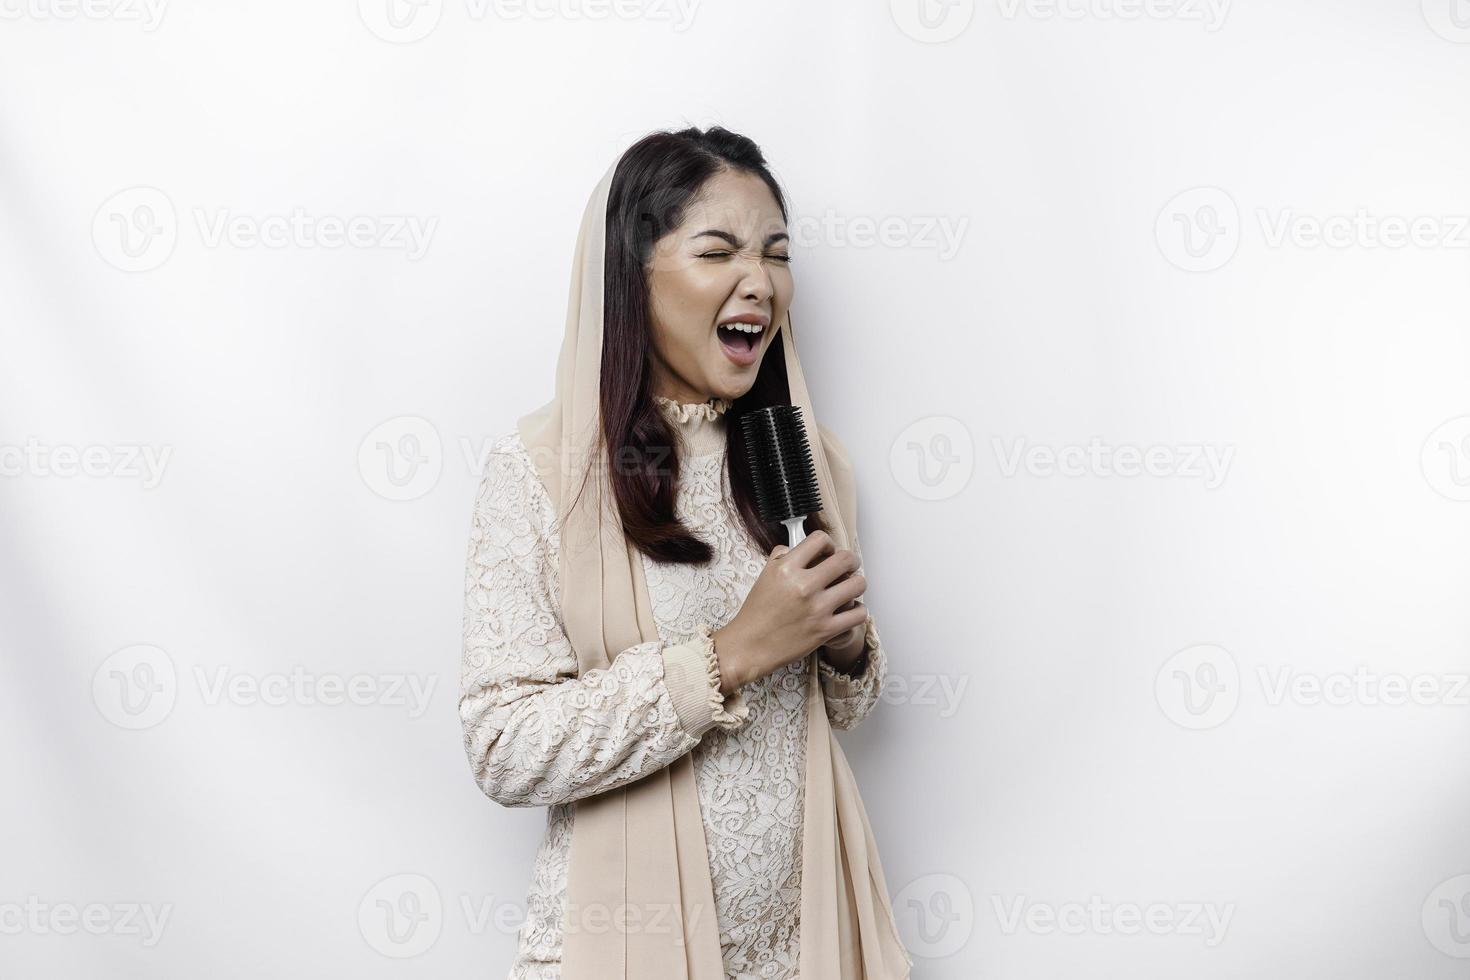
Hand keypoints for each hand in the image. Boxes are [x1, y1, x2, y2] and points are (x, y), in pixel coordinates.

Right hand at [712, 531, 868, 692]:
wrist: (749, 646)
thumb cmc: (755, 614)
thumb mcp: (764, 576)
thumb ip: (780, 558)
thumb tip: (795, 547)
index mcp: (786, 568)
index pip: (820, 539)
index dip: (828, 543)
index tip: (827, 552)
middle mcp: (804, 585)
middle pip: (846, 559)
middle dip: (851, 561)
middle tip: (848, 566)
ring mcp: (817, 608)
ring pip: (858, 584)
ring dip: (857, 584)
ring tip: (850, 588)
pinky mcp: (826, 630)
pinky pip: (859, 614)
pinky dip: (858, 610)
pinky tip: (849, 610)